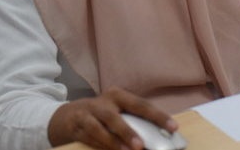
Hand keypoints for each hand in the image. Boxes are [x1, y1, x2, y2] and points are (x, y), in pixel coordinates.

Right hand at [48, 87, 176, 149]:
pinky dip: (100, 146)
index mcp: (118, 95)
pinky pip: (89, 138)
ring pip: (99, 129)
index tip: (173, 127)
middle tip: (141, 145)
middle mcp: (102, 102)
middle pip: (116, 117)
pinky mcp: (76, 127)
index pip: (141, 105)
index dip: (158, 116)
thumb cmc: (101, 114)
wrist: (66, 115)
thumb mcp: (117, 111)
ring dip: (113, 142)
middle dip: (129, 132)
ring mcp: (87, 114)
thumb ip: (134, 120)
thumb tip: (157, 136)